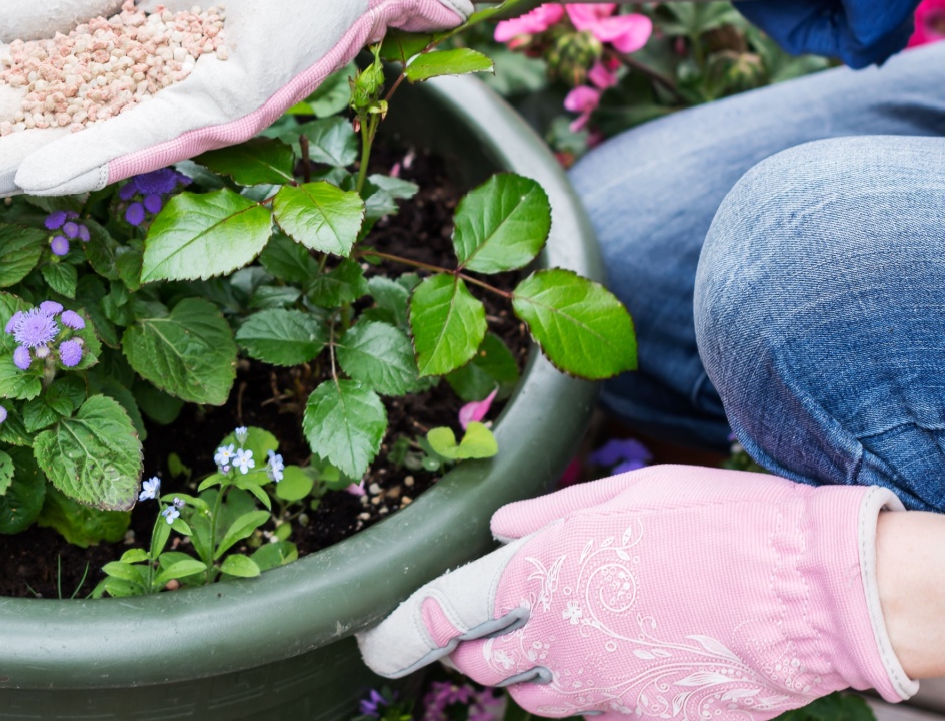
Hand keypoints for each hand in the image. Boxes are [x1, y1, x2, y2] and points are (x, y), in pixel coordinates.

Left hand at [356, 466, 917, 718]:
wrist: (815, 590)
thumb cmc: (723, 524)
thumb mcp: (627, 494)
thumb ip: (550, 516)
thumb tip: (499, 529)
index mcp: (543, 575)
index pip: (445, 613)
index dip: (401, 632)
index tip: (377, 644)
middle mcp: (561, 639)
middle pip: (481, 669)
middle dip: (475, 652)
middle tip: (501, 627)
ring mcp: (605, 691)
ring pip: (538, 702)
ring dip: (536, 676)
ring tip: (578, 637)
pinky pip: (604, 718)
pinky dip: (603, 697)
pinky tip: (637, 661)